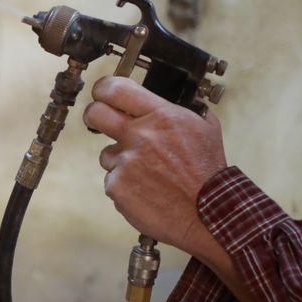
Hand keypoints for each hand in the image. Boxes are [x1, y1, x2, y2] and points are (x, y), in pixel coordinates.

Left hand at [81, 76, 227, 255]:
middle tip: (100, 121)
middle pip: (95, 114)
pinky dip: (126, 186)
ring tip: (148, 174)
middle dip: (94, 115)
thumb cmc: (208, 173)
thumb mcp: (206, 128)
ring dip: (121, 161)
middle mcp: (139, 135)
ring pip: (108, 155)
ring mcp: (125, 162)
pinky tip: (146, 191)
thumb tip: (175, 100)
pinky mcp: (117, 187)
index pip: (116, 89)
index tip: (103, 94)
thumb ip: (185, 110)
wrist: (207, 213)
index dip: (104, 89)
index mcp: (161, 116)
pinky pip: (113, 181)